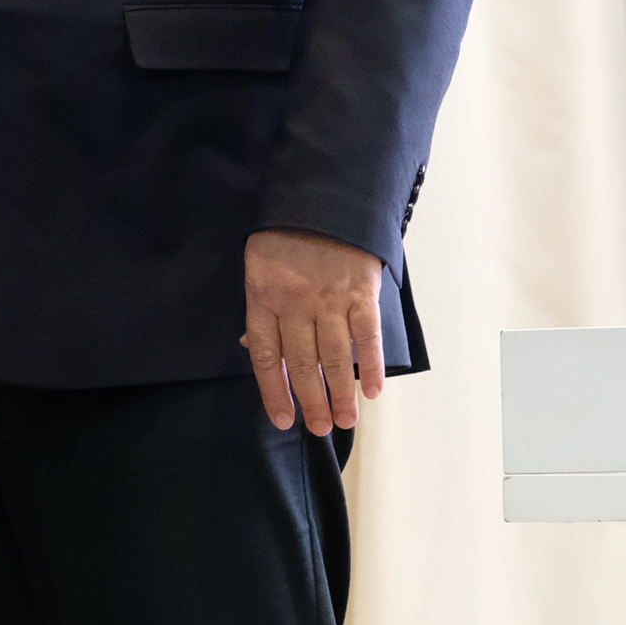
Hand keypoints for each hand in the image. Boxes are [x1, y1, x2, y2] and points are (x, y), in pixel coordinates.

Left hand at [243, 228, 386, 435]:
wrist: (325, 195)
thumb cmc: (287, 235)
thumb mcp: (259, 267)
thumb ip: (261, 308)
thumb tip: (253, 349)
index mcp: (264, 296)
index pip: (265, 355)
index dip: (273, 391)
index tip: (283, 420)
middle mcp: (296, 303)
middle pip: (302, 363)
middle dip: (312, 401)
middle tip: (321, 429)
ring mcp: (330, 298)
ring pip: (334, 357)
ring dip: (341, 394)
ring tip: (345, 420)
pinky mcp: (361, 291)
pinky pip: (367, 336)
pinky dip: (371, 366)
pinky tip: (372, 391)